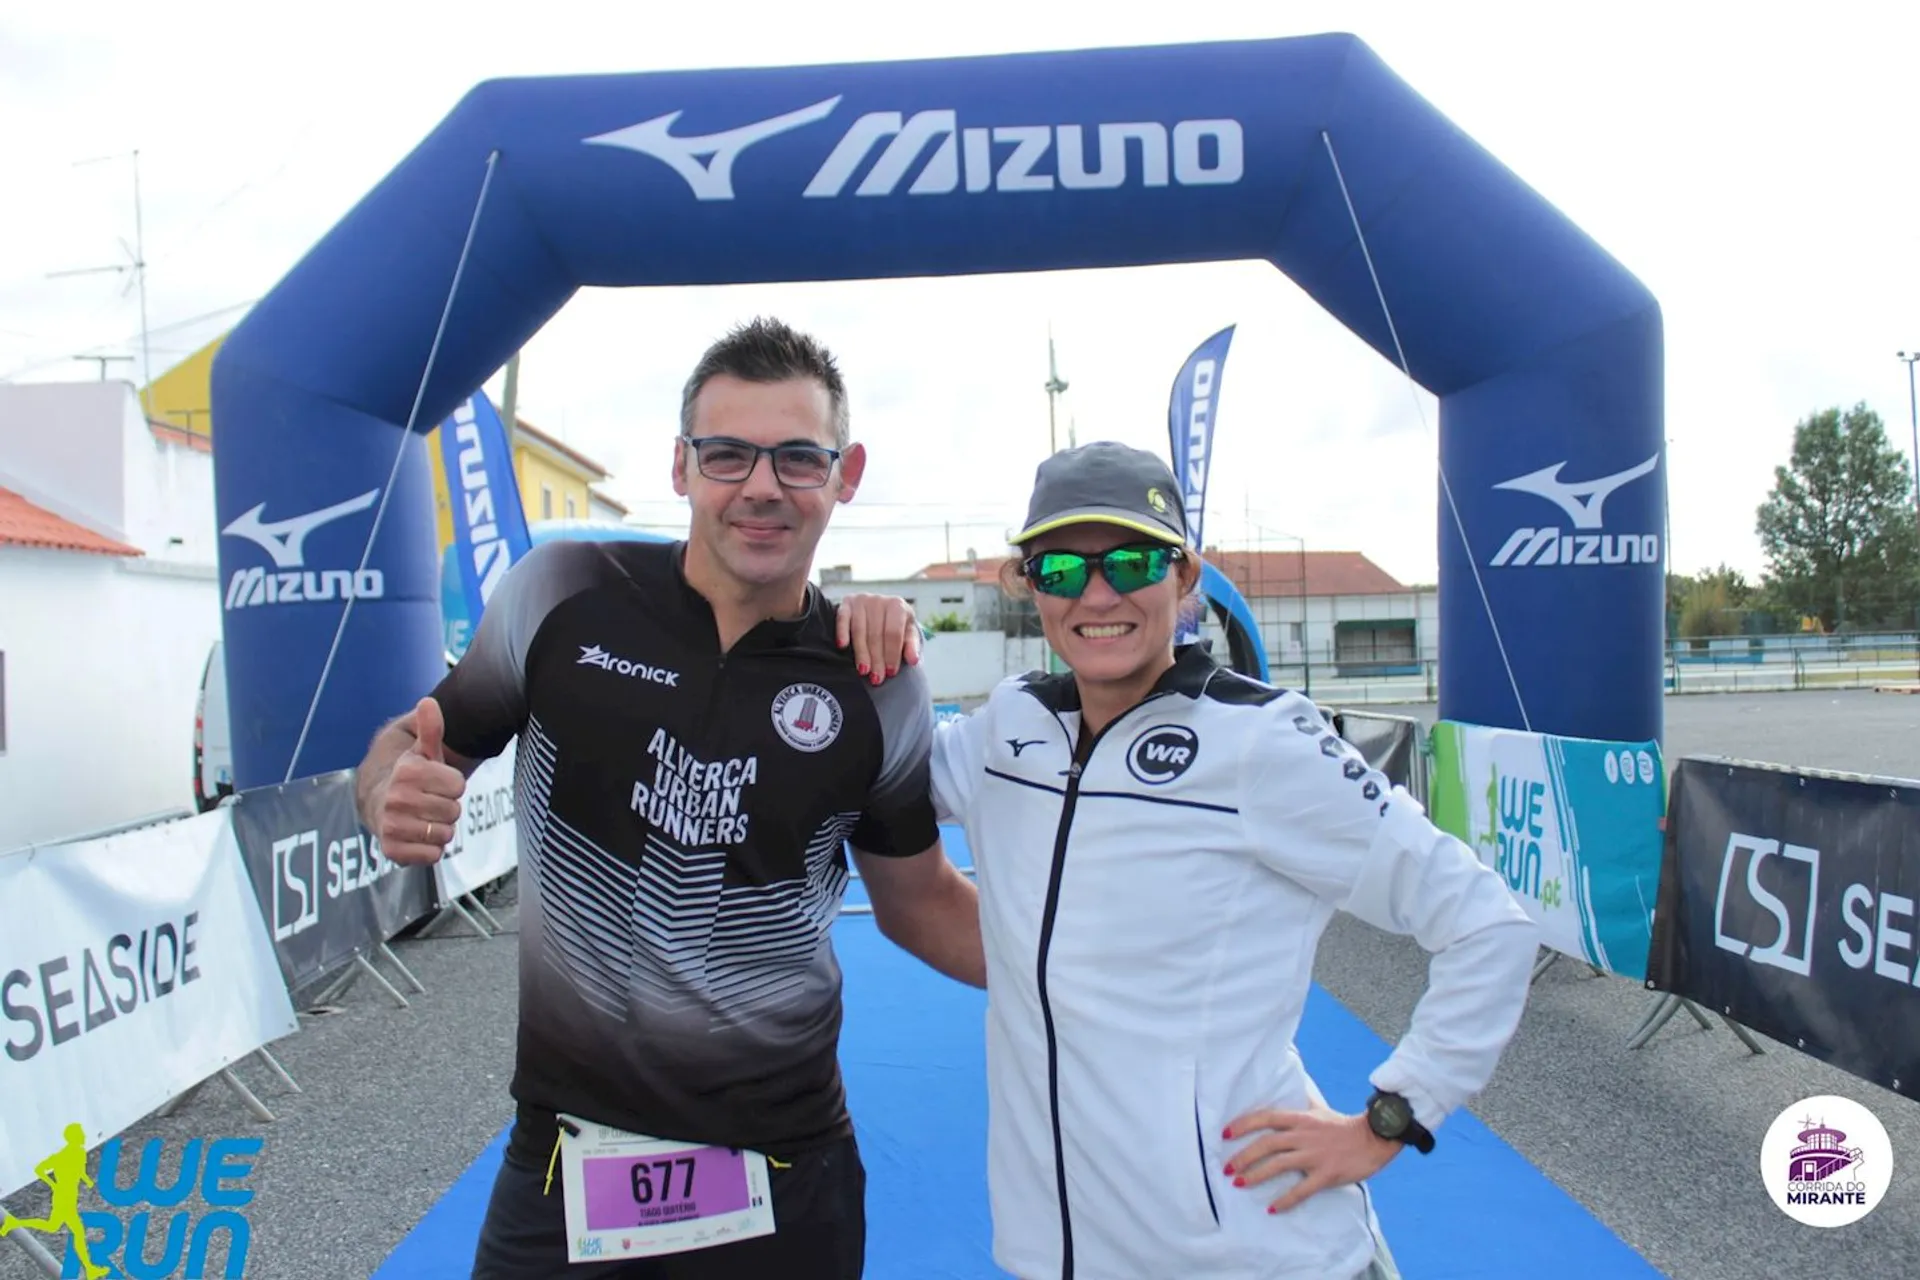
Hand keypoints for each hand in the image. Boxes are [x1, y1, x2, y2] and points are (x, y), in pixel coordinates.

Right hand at [371, 697, 465, 863]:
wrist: (378, 805)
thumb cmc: (411, 777)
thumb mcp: (423, 751)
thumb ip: (431, 728)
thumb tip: (428, 702)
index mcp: (406, 771)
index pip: (458, 785)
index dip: (452, 785)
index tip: (436, 783)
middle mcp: (395, 798)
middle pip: (454, 811)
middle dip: (447, 808)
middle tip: (429, 802)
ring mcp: (391, 825)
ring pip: (445, 834)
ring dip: (440, 829)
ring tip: (424, 818)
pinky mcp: (391, 850)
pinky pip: (432, 856)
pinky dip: (431, 849)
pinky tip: (419, 837)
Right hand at [834, 593, 921, 684]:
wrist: (881, 609)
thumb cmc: (896, 625)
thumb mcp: (907, 633)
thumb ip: (911, 646)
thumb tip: (913, 660)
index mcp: (897, 605)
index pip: (893, 633)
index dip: (892, 654)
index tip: (890, 673)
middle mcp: (879, 600)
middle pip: (876, 634)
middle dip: (876, 659)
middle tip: (876, 678)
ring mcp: (861, 600)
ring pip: (859, 630)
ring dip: (861, 652)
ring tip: (863, 671)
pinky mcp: (846, 603)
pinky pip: (842, 618)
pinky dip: (842, 632)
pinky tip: (842, 646)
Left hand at [1221, 1103, 1400, 1213]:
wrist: (1375, 1138)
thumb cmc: (1343, 1125)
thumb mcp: (1319, 1109)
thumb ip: (1301, 1102)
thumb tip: (1288, 1088)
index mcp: (1300, 1118)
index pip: (1265, 1117)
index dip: (1243, 1125)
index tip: (1225, 1134)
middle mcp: (1304, 1135)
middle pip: (1266, 1143)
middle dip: (1243, 1155)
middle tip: (1227, 1168)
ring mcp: (1315, 1155)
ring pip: (1279, 1164)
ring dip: (1255, 1175)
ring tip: (1239, 1184)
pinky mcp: (1327, 1174)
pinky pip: (1302, 1190)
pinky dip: (1285, 1200)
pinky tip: (1272, 1208)